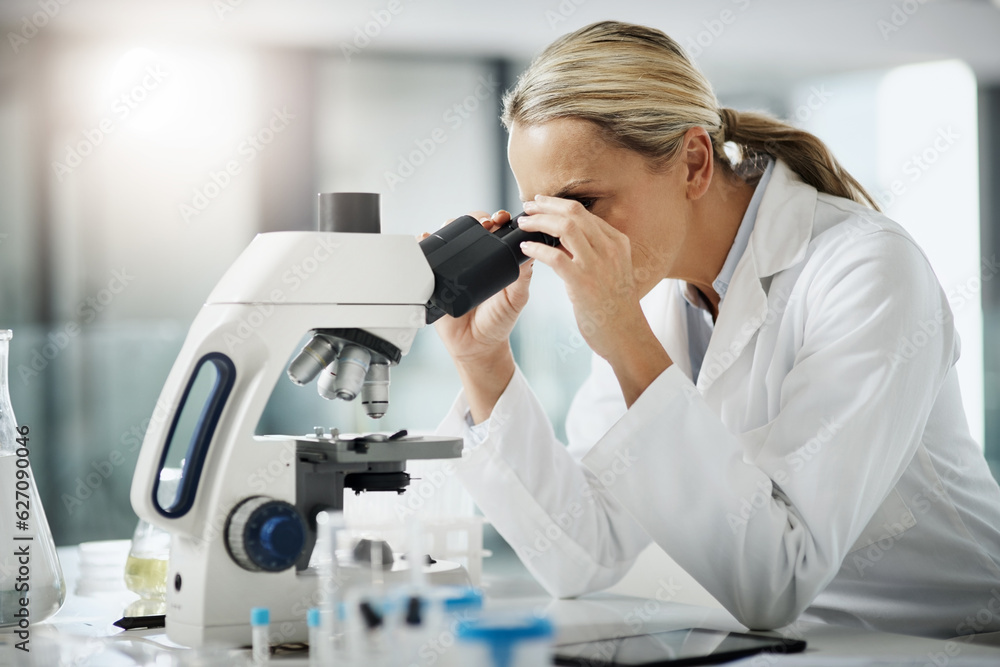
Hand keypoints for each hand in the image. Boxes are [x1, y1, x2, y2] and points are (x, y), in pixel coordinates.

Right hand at [422, 210, 533, 420]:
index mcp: (494, 259)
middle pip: (469, 228)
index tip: (501, 219)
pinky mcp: (436, 278)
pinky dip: (423, 243)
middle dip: (475, 219)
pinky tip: (426, 237)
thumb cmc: (499, 321)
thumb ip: (522, 276)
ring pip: (447, 237)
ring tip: (454, 226)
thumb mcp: (517, 297)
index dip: (497, 220)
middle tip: (483, 224)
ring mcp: (453, 267)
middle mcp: (473, 259)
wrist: (477, 346)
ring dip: (449, 226)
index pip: (494, 231)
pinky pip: (426, 257)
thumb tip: (528, 251)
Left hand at [517, 196, 671, 404]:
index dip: (557, 205)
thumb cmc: (616, 308)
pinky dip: (536, 249)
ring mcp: (597, 265)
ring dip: (538, 222)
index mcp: (617, 242)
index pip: (584, 212)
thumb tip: (564, 240)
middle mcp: (609, 248)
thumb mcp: (613, 271)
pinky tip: (525, 249)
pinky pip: (555, 257)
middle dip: (545, 206)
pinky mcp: (583, 283)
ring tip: (523, 224)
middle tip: (527, 206)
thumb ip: (594, 253)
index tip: (540, 204)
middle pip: (573, 213)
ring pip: (564, 228)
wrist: (627, 336)